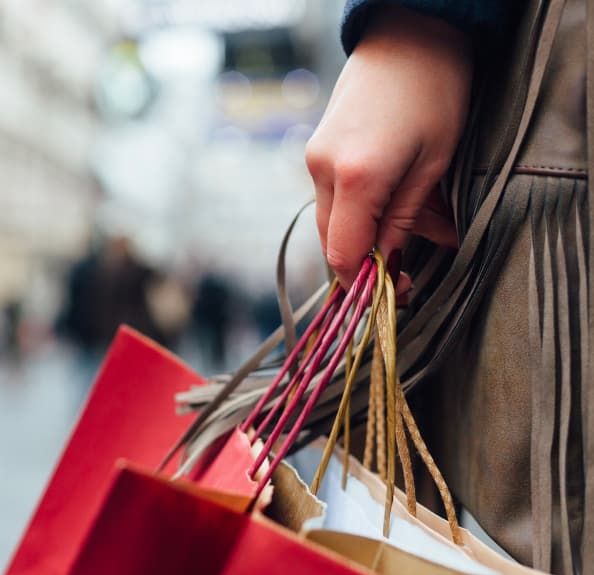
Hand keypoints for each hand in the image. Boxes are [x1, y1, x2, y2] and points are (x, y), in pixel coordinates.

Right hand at [305, 5, 472, 288]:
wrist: (408, 32)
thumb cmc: (435, 90)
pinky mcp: (317, 150)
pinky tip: (392, 201)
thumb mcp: (434, 164)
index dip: (364, 282)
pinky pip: (332, 199)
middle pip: (331, 243)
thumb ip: (405, 220)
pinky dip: (359, 212)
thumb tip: (388, 262)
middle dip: (366, 263)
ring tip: (414, 226)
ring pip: (331, 223)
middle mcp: (323, 170)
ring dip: (366, 236)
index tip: (394, 292)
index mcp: (356, 177)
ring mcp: (315, 158)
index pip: (343, 255)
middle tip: (407, 268)